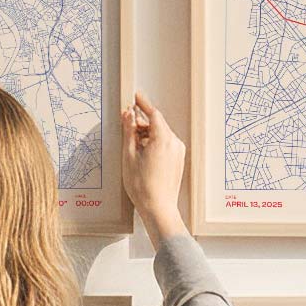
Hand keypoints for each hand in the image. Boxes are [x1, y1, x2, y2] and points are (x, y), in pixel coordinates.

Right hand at [122, 91, 187, 241]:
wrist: (159, 208)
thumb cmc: (143, 186)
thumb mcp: (129, 156)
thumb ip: (129, 132)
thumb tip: (128, 115)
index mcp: (163, 139)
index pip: (153, 114)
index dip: (143, 104)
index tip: (135, 97)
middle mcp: (174, 143)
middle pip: (158, 123)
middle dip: (143, 121)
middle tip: (127, 122)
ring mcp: (178, 152)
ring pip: (161, 134)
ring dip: (147, 133)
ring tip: (132, 143)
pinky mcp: (178, 160)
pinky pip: (166, 144)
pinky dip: (154, 142)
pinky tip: (142, 152)